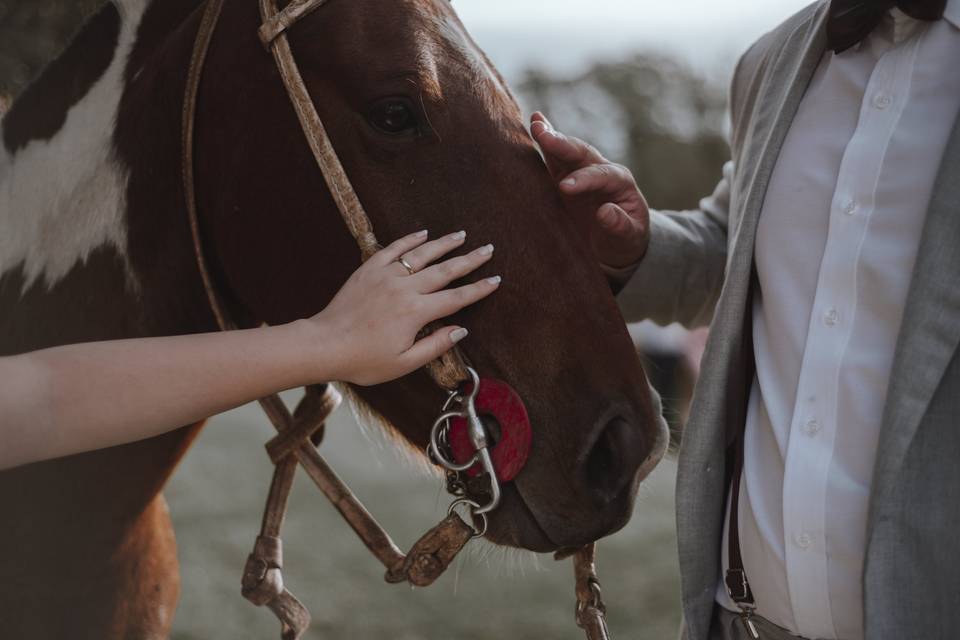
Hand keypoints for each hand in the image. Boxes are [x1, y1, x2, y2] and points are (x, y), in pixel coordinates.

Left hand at [310, 230, 499, 385]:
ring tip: (462, 235)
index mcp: (416, 312)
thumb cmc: (364, 360)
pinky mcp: (369, 269)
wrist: (325, 345)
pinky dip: (410, 240)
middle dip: (470, 259)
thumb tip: (460, 330)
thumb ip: (435, 346)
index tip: (495, 280)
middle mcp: (405, 288)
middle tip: (488, 249)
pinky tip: (423, 233)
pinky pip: (394, 248)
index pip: (456, 298)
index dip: (478, 289)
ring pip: (422, 254)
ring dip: (444, 243)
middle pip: (445, 270)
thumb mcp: (404, 363)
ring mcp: (386, 276)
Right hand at [530, 112, 649, 267]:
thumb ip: (620, 225)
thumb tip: (605, 212)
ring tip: (536, 123)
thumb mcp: (628, 238)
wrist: (616, 244)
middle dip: (563, 144)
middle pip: (582, 154)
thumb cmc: (625, 241)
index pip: (602, 175)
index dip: (584, 179)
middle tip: (543, 135)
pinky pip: (554, 159)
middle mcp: (601, 171)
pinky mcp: (565, 178)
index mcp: (621, 183)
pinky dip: (544, 143)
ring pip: (566, 151)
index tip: (565, 188)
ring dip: (551, 137)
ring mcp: (582, 172)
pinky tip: (534, 124)